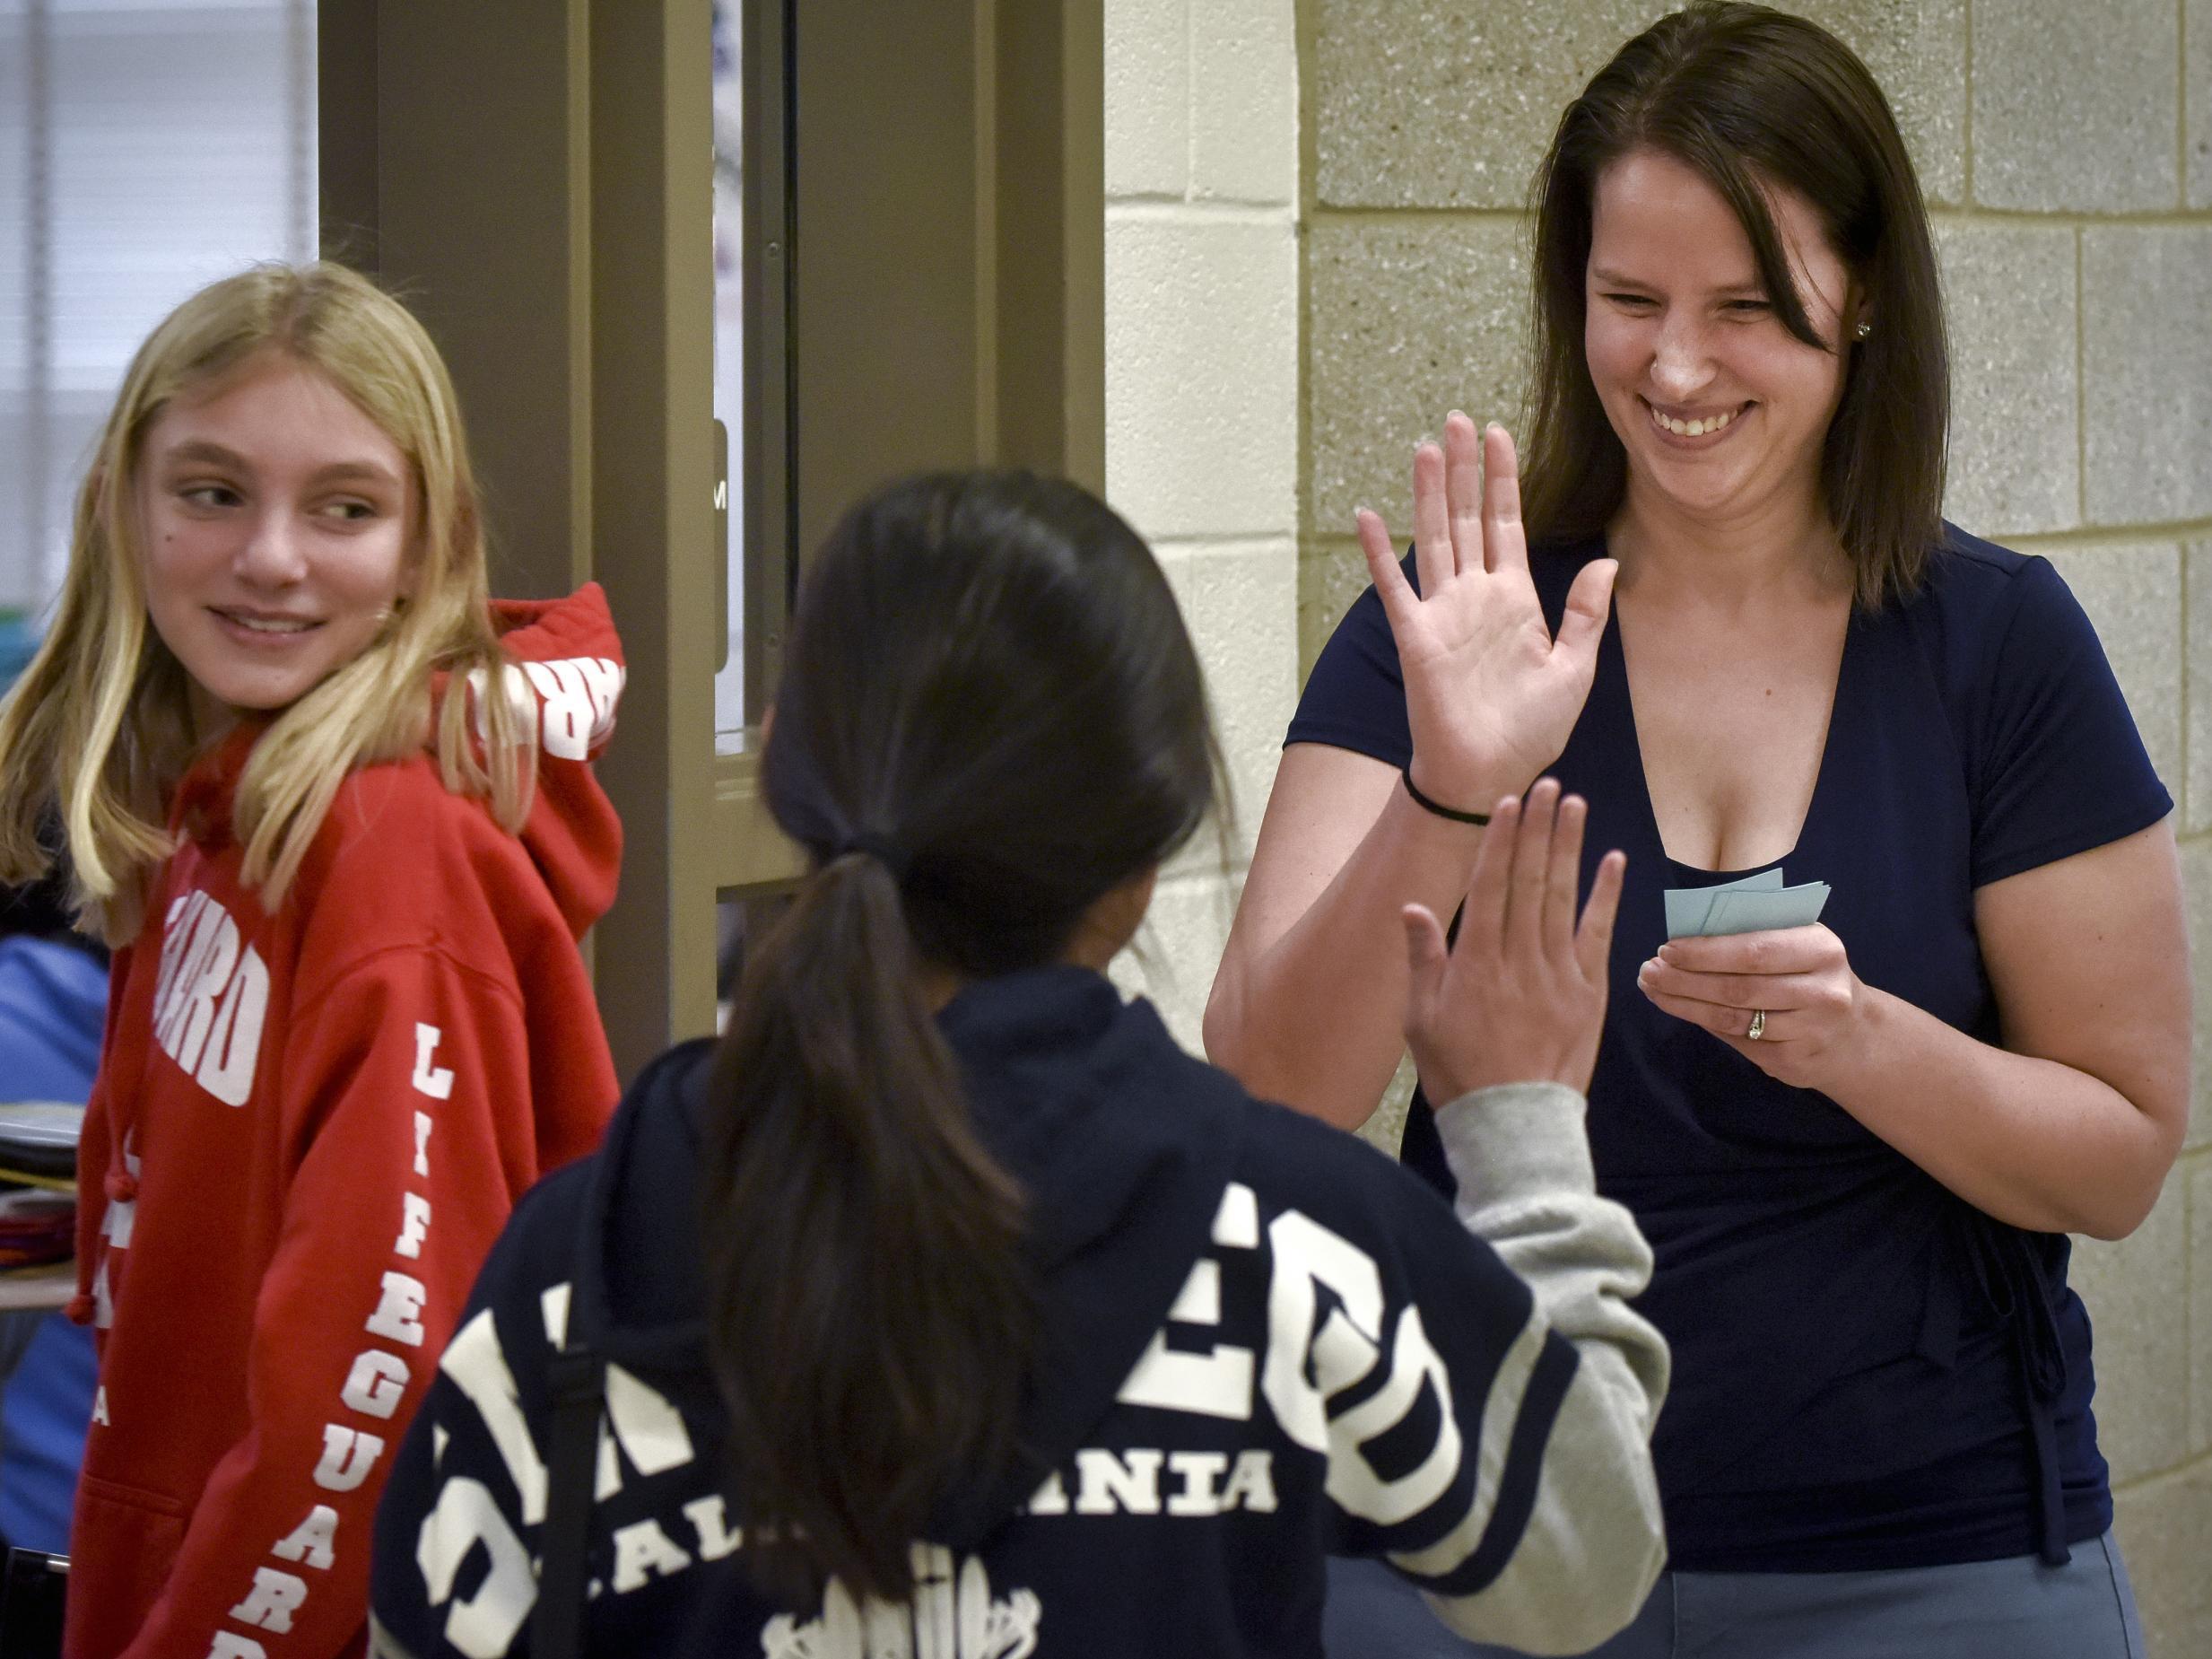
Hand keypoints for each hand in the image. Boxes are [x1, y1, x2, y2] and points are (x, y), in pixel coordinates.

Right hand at [1358, 414, 1617, 807]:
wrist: (1491, 774)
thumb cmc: (1531, 730)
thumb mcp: (1575, 668)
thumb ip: (1585, 613)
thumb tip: (1606, 562)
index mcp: (1515, 600)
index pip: (1507, 524)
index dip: (1503, 479)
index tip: (1498, 433)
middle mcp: (1475, 597)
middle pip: (1467, 518)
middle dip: (1465, 468)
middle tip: (1457, 418)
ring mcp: (1443, 614)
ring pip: (1435, 538)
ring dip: (1430, 493)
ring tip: (1427, 447)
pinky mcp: (1418, 638)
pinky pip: (1396, 588)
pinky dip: (1380, 553)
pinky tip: (1368, 515)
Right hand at [1402, 779, 1625, 1101]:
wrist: (1512, 1125)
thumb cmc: (1458, 1073)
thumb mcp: (1420, 1019)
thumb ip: (1421, 959)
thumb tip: (1413, 907)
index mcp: (1475, 964)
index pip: (1490, 887)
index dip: (1501, 841)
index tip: (1509, 803)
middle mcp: (1519, 961)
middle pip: (1530, 881)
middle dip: (1538, 829)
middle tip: (1547, 785)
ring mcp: (1558, 976)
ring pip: (1563, 899)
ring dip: (1569, 848)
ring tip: (1575, 805)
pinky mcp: (1589, 994)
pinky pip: (1598, 936)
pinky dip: (1607, 897)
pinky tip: (1613, 861)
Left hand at [1635, 925, 1867, 1089]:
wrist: (1853, 1035)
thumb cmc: (1811, 975)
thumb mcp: (1800, 944)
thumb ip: (1756, 936)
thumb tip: (1685, 939)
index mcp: (1821, 950)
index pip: (1754, 950)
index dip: (1706, 951)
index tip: (1667, 948)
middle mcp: (1822, 992)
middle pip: (1738, 987)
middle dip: (1685, 979)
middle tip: (1648, 971)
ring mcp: (1810, 1031)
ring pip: (1733, 1018)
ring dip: (1684, 1003)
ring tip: (1653, 988)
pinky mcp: (1794, 1062)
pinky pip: (1738, 1042)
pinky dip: (1703, 1023)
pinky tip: (1680, 1009)